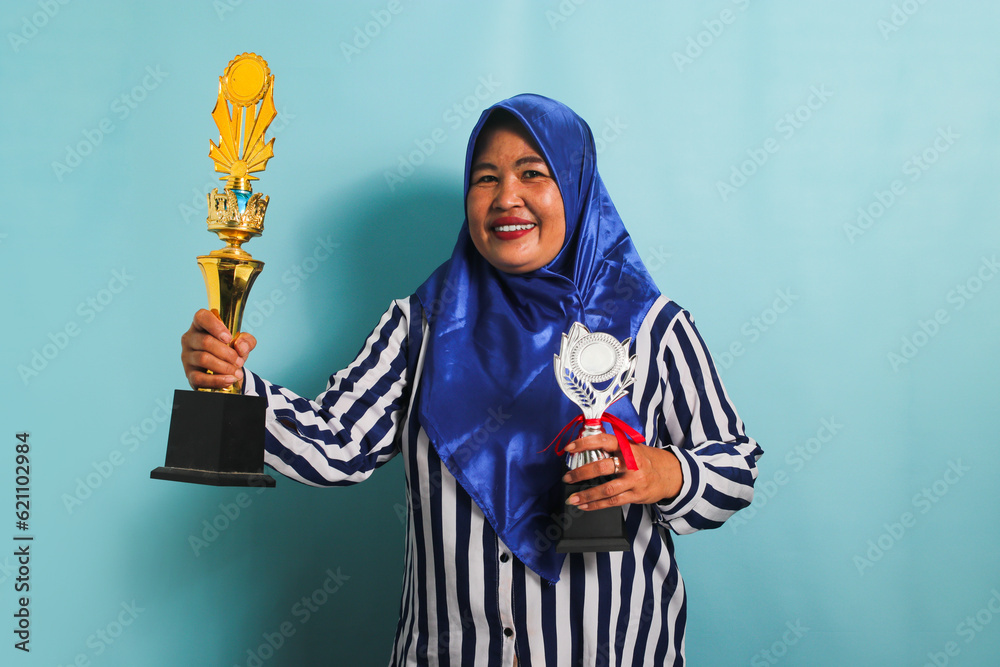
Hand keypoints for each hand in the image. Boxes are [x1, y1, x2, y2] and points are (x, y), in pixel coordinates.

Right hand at [180, 309, 256, 389]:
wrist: (226, 372)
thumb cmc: (230, 352)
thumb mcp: (242, 343)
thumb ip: (246, 340)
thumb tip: (240, 346)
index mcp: (201, 326)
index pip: (201, 317)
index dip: (215, 326)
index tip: (229, 338)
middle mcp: (190, 339)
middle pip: (205, 341)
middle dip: (227, 353)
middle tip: (239, 361)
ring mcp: (187, 356)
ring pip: (203, 359)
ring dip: (224, 367)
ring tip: (236, 372)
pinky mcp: (189, 374)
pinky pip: (199, 377)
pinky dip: (217, 380)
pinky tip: (229, 380)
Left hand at [561, 433, 681, 510]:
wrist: (671, 474)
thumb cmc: (646, 459)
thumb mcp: (632, 447)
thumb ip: (612, 446)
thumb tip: (586, 445)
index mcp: (627, 447)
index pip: (603, 441)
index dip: (584, 443)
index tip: (569, 448)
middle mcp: (631, 463)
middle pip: (602, 467)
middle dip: (580, 473)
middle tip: (567, 478)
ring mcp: (634, 480)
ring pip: (606, 489)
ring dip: (586, 495)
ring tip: (572, 498)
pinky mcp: (636, 495)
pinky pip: (613, 501)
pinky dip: (596, 505)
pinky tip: (585, 506)